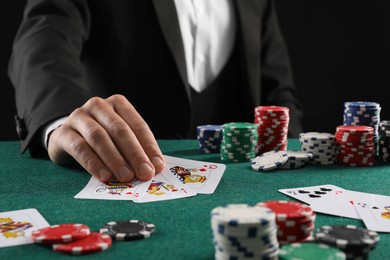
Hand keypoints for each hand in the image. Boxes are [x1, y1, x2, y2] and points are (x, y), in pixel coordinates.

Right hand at [47, 94, 164, 181]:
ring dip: (115, 159)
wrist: (66, 136)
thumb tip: (153, 168)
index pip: (138, 125)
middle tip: (144, 173)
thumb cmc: (101, 138)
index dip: (149, 147)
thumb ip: (135, 149)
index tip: (157, 166)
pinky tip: (104, 176)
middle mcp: (99, 106)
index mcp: (118, 103)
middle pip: (120, 130)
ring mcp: (79, 117)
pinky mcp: (63, 132)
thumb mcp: (119, 138)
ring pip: (99, 137)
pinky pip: (80, 148)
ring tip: (126, 177)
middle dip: (135, 154)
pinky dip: (93, 163)